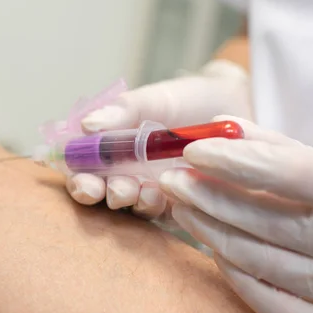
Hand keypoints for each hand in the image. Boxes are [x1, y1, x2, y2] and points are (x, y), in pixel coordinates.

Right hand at [66, 60, 251, 217]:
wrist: (234, 103)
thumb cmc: (186, 98)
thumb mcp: (152, 98)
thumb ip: (121, 111)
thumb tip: (87, 125)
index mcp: (112, 147)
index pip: (83, 169)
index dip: (78, 179)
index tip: (85, 181)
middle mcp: (126, 171)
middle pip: (102, 193)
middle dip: (104, 196)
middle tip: (116, 190)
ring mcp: (152, 188)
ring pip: (131, 206)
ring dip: (132, 203)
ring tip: (143, 192)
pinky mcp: (179, 201)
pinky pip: (163, 214)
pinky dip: (159, 208)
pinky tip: (164, 197)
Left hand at [160, 115, 312, 312]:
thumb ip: (280, 151)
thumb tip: (220, 128)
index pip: (293, 172)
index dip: (236, 159)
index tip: (193, 148)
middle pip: (265, 219)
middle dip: (207, 195)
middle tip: (173, 178)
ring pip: (256, 259)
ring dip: (209, 229)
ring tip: (183, 206)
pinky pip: (264, 297)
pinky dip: (231, 270)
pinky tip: (212, 246)